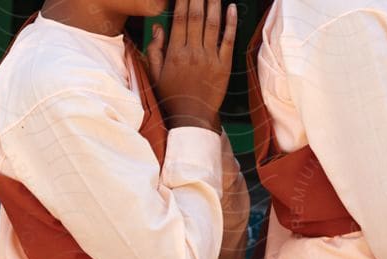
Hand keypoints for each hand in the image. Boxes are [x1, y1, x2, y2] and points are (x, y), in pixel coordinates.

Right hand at [144, 0, 236, 130]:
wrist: (191, 118)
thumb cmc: (171, 96)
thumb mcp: (155, 75)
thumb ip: (155, 50)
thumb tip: (158, 27)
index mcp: (175, 54)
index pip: (179, 20)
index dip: (182, 1)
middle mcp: (193, 52)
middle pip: (196, 17)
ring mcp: (210, 58)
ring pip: (213, 24)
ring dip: (214, 4)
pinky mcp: (224, 64)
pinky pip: (228, 39)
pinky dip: (231, 22)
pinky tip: (231, 7)